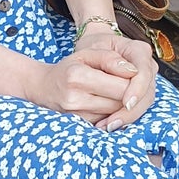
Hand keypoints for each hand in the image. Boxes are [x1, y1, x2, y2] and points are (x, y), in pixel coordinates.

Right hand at [26, 33, 157, 129]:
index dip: (135, 81)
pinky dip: (113, 112)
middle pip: (121, 102)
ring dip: (124, 104)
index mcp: (77, 76)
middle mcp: (75, 99)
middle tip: (132, 84)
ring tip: (120, 92)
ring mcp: (76, 115)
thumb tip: (133, 70)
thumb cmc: (68, 68)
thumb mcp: (86, 54)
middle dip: (132, 94)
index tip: (135, 75)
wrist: (43, 88)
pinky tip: (109, 102)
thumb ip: (110, 58)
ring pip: (116, 113)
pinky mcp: (80, 124)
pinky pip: (107, 120)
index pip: (121, 85)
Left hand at [94, 32, 156, 130]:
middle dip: (130, 110)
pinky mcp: (142, 94)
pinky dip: (124, 119)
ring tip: (106, 126)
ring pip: (144, 105)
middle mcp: (148, 66)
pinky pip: (138, 109)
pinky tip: (108, 125)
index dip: (137, 89)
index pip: (144, 72)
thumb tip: (129, 72)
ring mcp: (148, 81)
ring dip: (127, 118)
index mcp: (139, 50)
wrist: (97, 49)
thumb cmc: (94, 47)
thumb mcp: (94, 47)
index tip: (126, 102)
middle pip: (147, 93)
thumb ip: (108, 58)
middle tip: (110, 123)